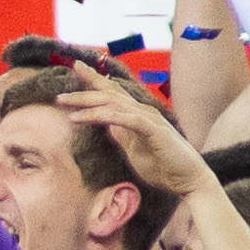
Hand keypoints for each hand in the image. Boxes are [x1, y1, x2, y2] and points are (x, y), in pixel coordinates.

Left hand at [51, 63, 211, 198]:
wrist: (188, 181)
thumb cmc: (162, 167)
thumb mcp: (133, 150)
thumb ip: (120, 135)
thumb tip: (104, 124)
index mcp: (137, 115)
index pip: (112, 92)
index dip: (94, 79)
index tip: (76, 68)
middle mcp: (143, 112)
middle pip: (109, 94)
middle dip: (84, 88)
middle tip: (61, 88)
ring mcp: (149, 119)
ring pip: (113, 104)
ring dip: (87, 103)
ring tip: (65, 103)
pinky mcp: (154, 131)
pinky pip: (126, 119)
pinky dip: (104, 116)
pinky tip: (87, 117)